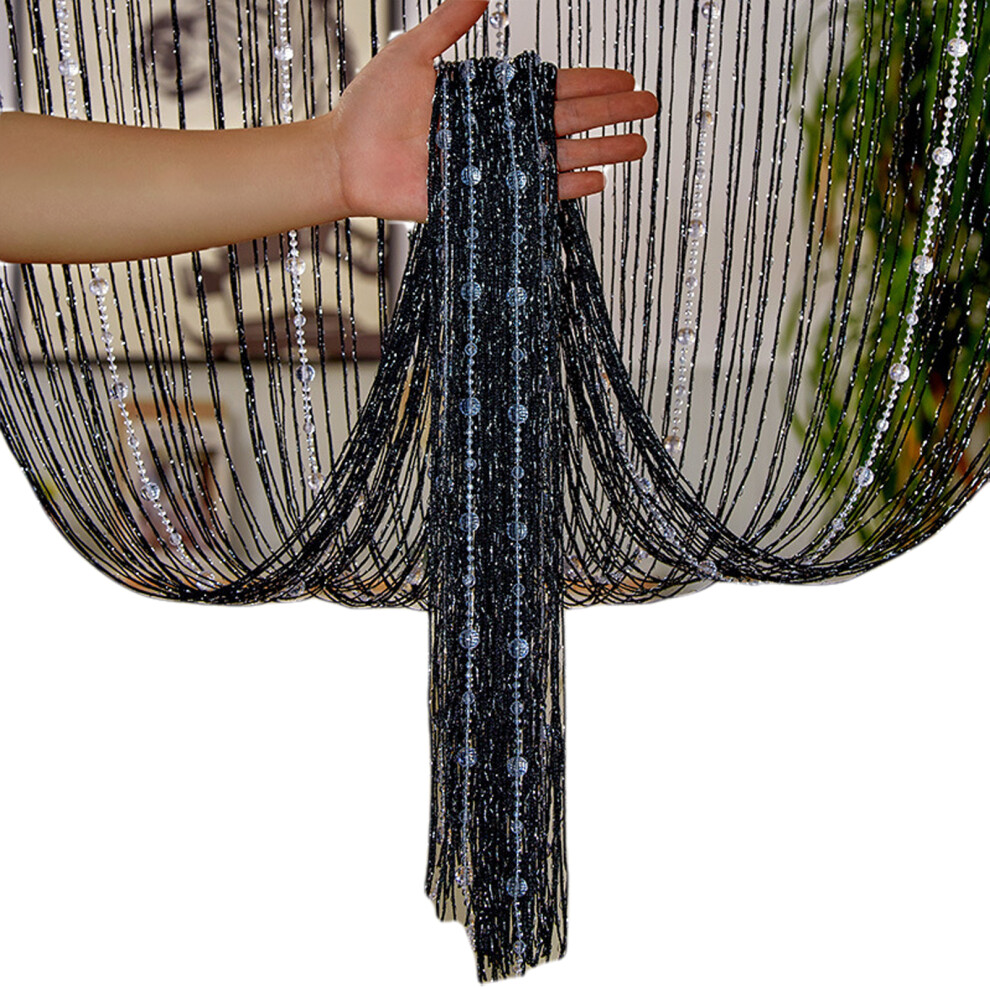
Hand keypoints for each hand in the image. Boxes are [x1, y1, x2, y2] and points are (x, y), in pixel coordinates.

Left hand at [326, 0, 657, 221]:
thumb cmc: (371, 107)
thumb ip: (449, 22)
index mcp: (492, 100)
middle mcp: (502, 134)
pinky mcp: (485, 198)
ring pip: (560, 158)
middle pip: (568, 122)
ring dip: (601, 152)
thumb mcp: (412, 52)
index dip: (590, 83)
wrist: (345, 157)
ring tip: (639, 147)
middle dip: (611, 115)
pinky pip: (533, 194)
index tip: (625, 78)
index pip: (552, 89)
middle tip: (650, 108)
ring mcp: (497, 168)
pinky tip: (595, 181)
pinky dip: (564, 189)